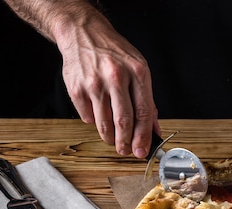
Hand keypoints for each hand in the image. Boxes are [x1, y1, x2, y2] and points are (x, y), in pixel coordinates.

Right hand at [57, 18, 157, 157]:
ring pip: (104, 123)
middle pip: (123, 121)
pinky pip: (87, 116)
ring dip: (110, 138)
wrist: (83, 33)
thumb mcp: (139, 70)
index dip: (144, 137)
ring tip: (114, 140)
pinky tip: (98, 116)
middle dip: (126, 143)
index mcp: (138, 72)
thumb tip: (155, 131)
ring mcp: (95, 83)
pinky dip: (94, 122)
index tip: (142, 151)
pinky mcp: (77, 87)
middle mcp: (116, 77)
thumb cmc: (115, 53)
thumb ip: (148, 102)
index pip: (144, 112)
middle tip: (126, 151)